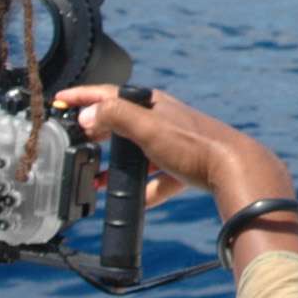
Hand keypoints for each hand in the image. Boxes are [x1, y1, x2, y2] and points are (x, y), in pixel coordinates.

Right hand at [54, 84, 297, 275]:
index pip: (110, 95)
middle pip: (122, 124)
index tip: (61, 100)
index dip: (83, 97)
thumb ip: (116, 118)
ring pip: (138, 153)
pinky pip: (160, 178)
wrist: (236, 169)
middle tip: (74, 146)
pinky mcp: (187, 166)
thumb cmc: (194, 146)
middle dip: (97, 135)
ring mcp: (176, 143)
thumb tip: (88, 115)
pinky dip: (146, 189)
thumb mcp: (149, 128)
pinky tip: (137, 202)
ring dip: (117, 167)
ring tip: (95, 182)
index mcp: (153, 104)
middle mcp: (164, 119)